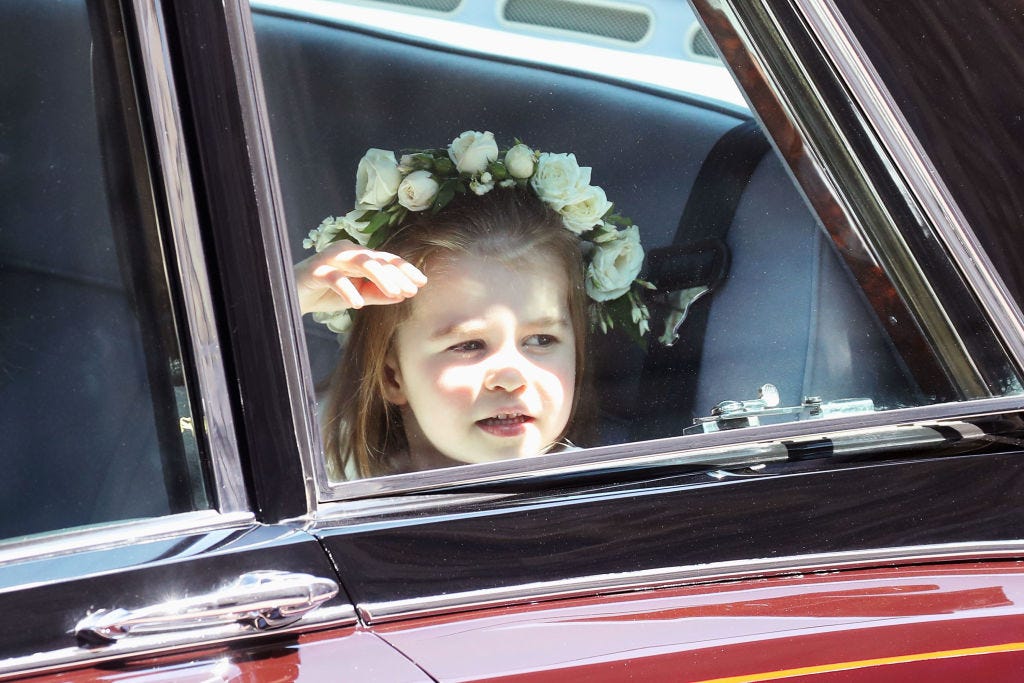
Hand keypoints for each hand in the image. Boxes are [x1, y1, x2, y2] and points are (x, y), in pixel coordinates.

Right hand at [294, 240, 427, 313]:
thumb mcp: (357, 296)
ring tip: (393, 293)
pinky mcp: (315, 271)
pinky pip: (335, 278)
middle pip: (377, 258)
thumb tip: (404, 295)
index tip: (422, 282)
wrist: (291, 297)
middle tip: (411, 290)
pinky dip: (348, 290)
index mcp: (358, 256)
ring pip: (360, 262)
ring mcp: (330, 259)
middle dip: (397, 274)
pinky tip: (358, 304)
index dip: (405, 269)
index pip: (386, 259)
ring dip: (380, 277)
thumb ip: (378, 294)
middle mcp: (346, 252)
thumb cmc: (326, 294)